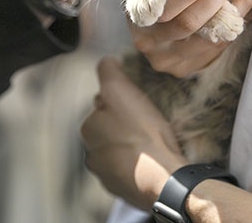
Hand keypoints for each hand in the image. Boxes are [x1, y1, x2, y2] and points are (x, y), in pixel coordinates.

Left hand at [80, 57, 187, 209]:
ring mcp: (109, 177)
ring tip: (154, 141)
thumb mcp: (120, 91)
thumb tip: (105, 60)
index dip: (121, 101)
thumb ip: (108, 72)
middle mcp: (92, 156)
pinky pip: (133, 172)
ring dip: (133, 146)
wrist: (163, 179)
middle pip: (110, 130)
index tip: (139, 103)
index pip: (102, 107)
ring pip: (121, 152)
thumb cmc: (141, 132)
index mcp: (88, 130)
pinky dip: (141, 166)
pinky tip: (155, 160)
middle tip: (148, 121)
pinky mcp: (127, 192)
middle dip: (125, 125)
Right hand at [132, 0, 251, 76]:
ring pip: (211, 36)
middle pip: (189, 22)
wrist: (152, 26)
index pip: (164, 5)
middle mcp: (151, 43)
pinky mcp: (190, 66)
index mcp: (136, 17)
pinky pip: (221, 43)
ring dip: (239, 6)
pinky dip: (241, 19)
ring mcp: (171, 59)